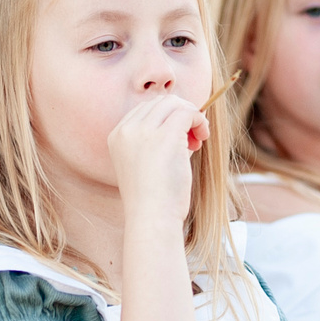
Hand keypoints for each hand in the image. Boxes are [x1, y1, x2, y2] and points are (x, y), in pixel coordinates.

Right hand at [106, 92, 206, 218]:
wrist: (152, 218)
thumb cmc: (154, 198)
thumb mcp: (146, 163)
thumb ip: (157, 139)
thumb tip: (186, 117)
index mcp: (117, 136)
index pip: (146, 109)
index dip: (168, 117)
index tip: (181, 137)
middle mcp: (126, 130)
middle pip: (160, 102)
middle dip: (181, 113)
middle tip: (193, 139)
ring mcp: (143, 131)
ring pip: (174, 103)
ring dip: (192, 116)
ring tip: (198, 139)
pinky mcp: (165, 136)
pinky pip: (188, 112)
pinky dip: (199, 120)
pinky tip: (203, 137)